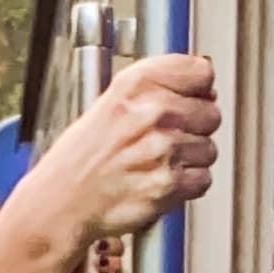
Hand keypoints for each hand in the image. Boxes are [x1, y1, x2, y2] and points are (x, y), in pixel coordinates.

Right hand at [28, 53, 219, 248]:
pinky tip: (161, 180)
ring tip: (157, 163)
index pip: (201, 72)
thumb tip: (207, 92)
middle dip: (194, 128)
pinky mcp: (169, 183)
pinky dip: (187, 185)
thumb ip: (159, 88)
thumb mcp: (113, 100)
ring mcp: (163, 148)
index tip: (189, 98)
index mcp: (138, 83)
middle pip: (211, 113)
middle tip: (163, 140)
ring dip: (190, 159)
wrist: (62, 201)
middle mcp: (153, 111)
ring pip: (209, 149)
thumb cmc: (84, 155)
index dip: (198, 88)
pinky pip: (203, 179)